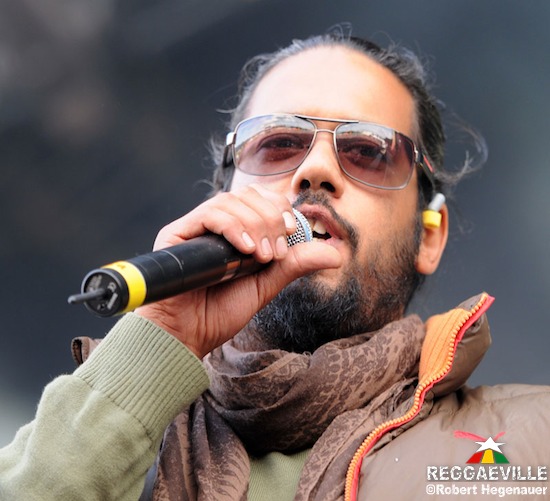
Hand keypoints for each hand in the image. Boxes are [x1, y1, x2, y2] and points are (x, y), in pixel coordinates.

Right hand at [136, 185, 341, 357]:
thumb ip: (295, 264)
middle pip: (248, 196)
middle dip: (270, 218)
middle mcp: (216, 224)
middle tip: (274, 253)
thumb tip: (337, 253)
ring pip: (230, 201)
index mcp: (237, 230)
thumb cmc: (222, 311)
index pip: (261, 199)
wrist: (189, 335)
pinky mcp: (176, 233)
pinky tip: (244, 249)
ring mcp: (196, 226)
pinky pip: (209, 214)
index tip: (289, 233)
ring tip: (260, 256)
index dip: (279, 208)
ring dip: (254, 224)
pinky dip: (232, 226)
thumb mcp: (267, 284)